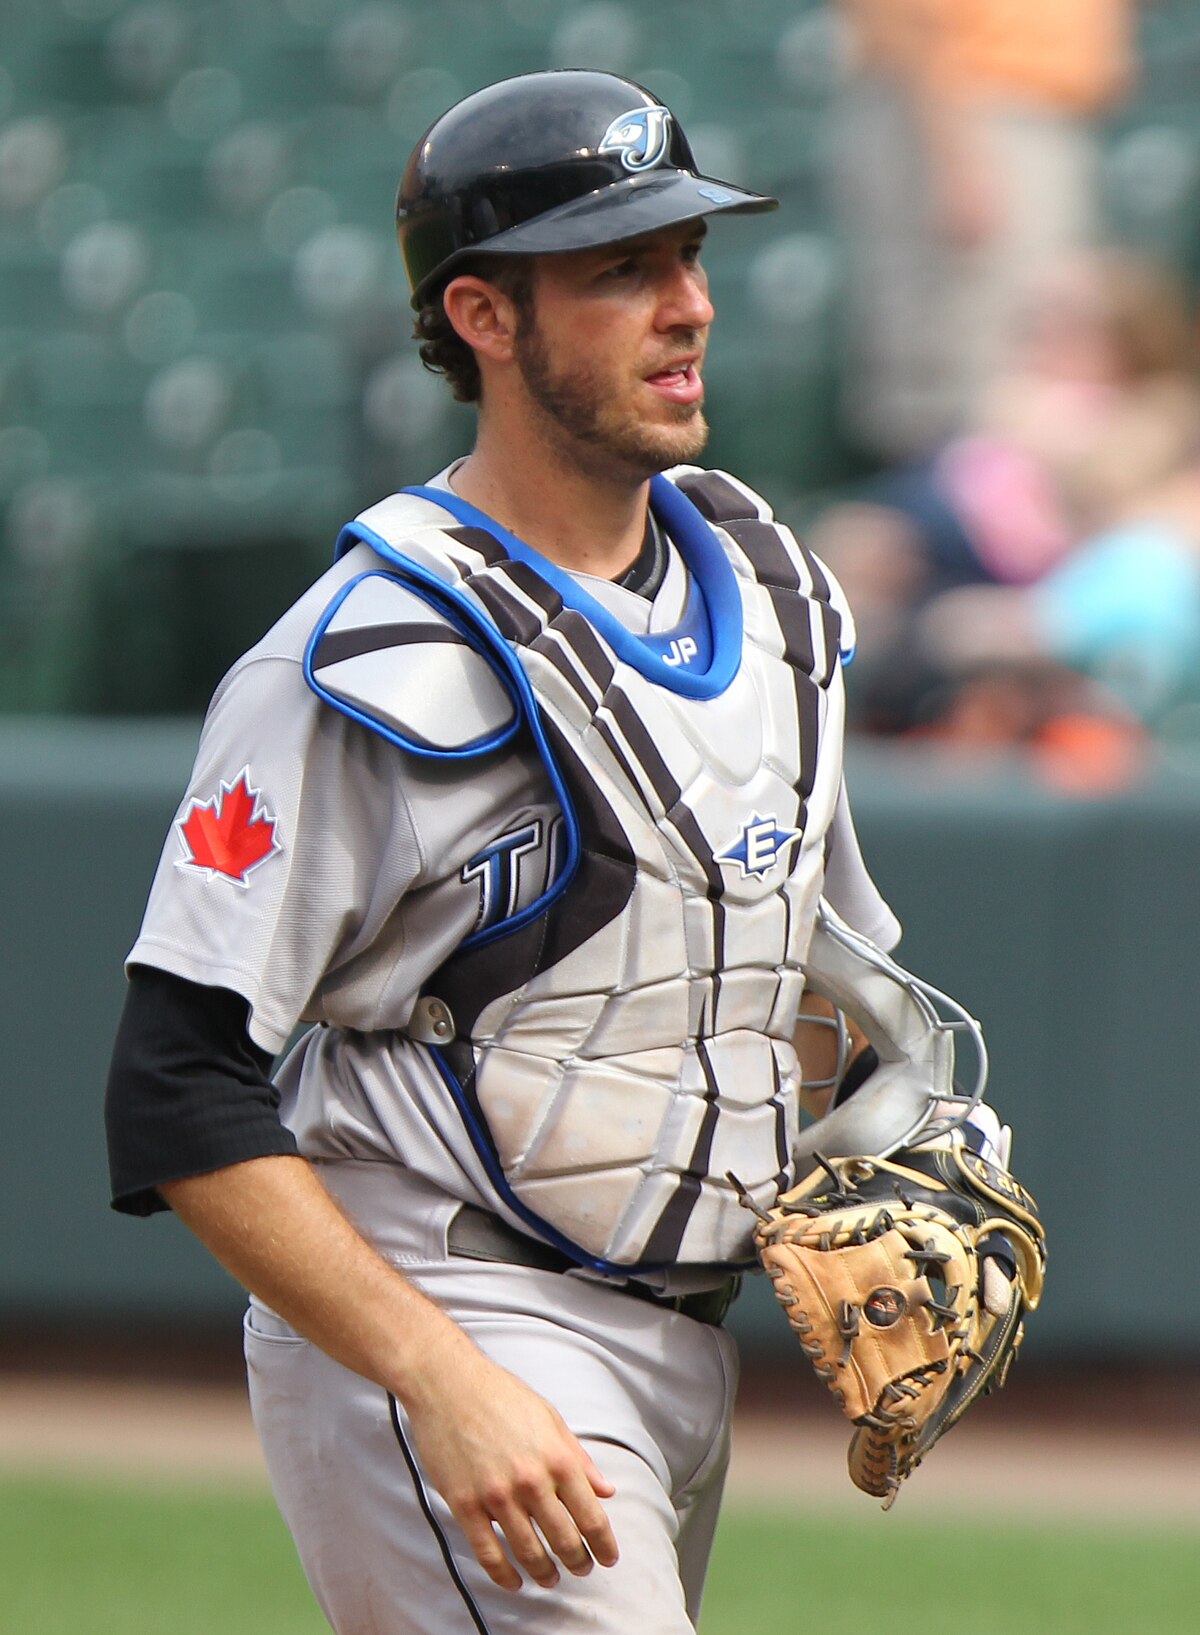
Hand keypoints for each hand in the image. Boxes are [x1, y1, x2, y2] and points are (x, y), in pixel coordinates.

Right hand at [402, 1332, 618, 1593]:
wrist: (448, 1383)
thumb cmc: (502, 1396)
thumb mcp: (551, 1419)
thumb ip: (579, 1459)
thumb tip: (606, 1491)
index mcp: (557, 1458)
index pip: (591, 1516)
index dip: (604, 1545)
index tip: (608, 1558)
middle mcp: (531, 1480)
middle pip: (564, 1540)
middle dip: (579, 1562)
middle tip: (582, 1570)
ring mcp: (496, 1495)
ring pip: (529, 1553)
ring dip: (545, 1573)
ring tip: (551, 1579)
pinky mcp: (464, 1504)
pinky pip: (488, 1553)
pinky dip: (504, 1576)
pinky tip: (514, 1582)